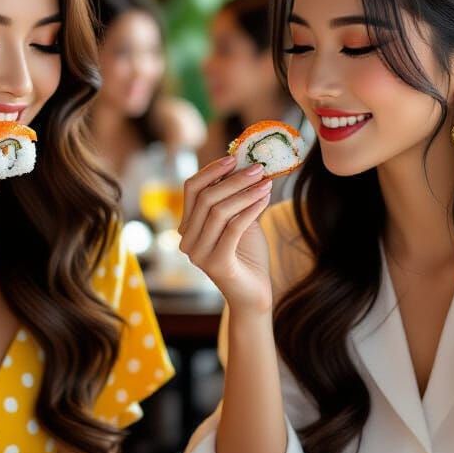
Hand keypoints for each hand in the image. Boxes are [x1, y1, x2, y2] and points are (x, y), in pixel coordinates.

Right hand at [179, 155, 272, 312]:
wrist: (254, 295)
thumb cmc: (247, 256)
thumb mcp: (241, 220)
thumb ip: (238, 197)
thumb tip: (249, 163)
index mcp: (188, 227)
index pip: (191, 189)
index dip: (211, 170)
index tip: (234, 158)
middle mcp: (187, 240)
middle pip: (205, 198)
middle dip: (233, 179)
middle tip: (258, 168)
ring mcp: (199, 254)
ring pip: (218, 211)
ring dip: (245, 192)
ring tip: (266, 182)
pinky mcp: (216, 264)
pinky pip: (233, 228)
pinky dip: (250, 209)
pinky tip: (265, 199)